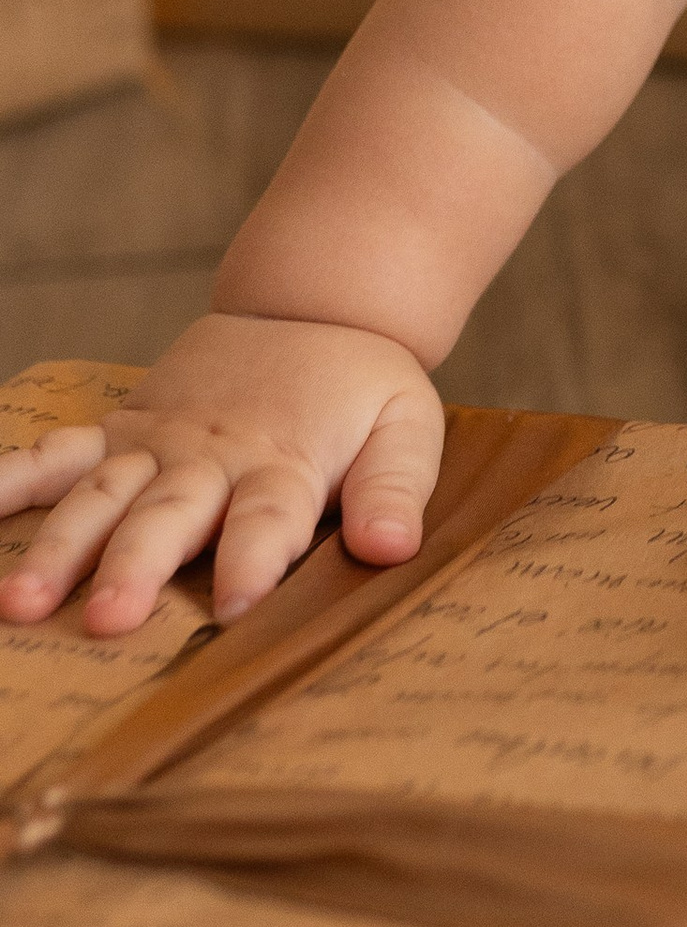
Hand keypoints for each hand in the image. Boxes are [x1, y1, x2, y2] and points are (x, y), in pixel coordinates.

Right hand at [0, 314, 445, 636]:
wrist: (314, 306)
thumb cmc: (361, 388)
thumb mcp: (406, 428)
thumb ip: (397, 488)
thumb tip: (393, 545)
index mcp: (283, 465)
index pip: (268, 519)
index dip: (253, 560)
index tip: (235, 605)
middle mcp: (212, 458)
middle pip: (170, 516)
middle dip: (136, 567)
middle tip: (107, 620)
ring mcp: (158, 443)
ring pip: (101, 496)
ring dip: (59, 547)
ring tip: (19, 600)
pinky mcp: (121, 430)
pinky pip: (58, 454)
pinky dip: (8, 478)